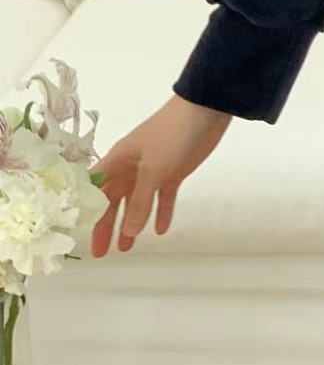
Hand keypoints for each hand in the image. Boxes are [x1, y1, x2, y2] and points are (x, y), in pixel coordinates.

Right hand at [91, 94, 232, 256]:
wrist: (205, 112)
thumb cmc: (171, 136)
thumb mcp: (152, 169)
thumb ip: (140, 201)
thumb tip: (128, 231)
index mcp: (118, 161)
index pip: (94, 190)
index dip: (85, 210)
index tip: (77, 233)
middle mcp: (131, 167)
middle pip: (113, 200)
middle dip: (106, 225)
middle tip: (101, 252)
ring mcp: (153, 170)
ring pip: (137, 202)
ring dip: (131, 223)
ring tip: (126, 248)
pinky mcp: (174, 172)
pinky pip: (163, 197)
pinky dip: (161, 212)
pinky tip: (160, 230)